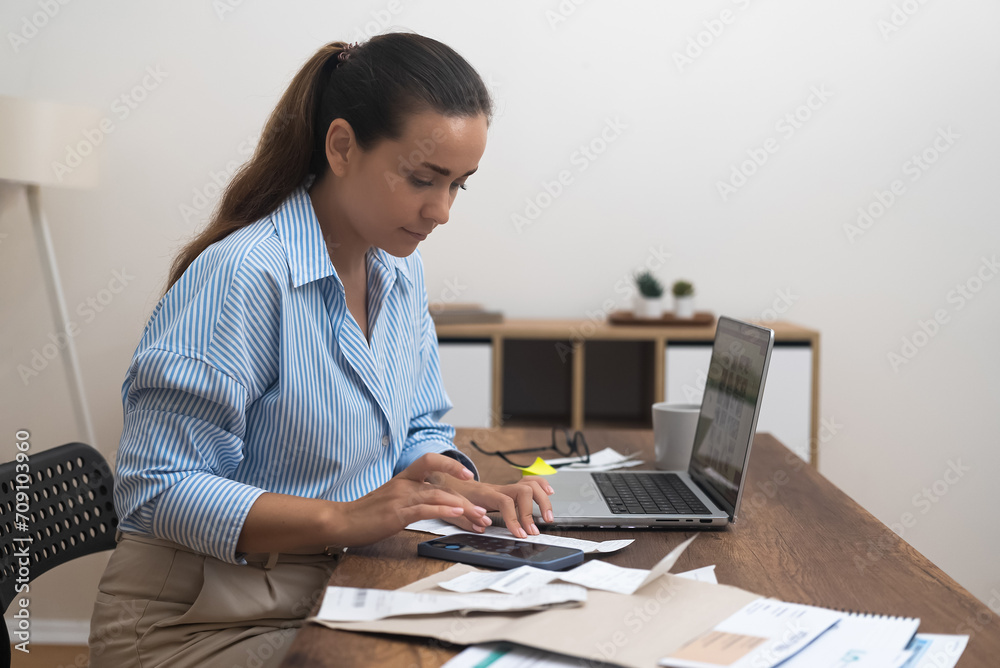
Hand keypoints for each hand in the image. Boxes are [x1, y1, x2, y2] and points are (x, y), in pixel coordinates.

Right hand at [333, 453, 479, 545]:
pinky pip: (425, 509)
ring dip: (462, 508)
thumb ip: (409, 497)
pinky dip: (443, 510)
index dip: (450, 464)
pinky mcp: (397, 514)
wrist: (341, 520)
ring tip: (478, 517)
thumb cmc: (365, 513)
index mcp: (403, 478)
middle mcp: (404, 484)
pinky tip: (457, 514)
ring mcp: (400, 498)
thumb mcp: (390, 499)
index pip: (429, 461)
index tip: (468, 474)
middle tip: (483, 511)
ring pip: (438, 497)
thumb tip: (430, 502)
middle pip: (442, 485)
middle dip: (466, 499)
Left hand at [425, 472, 554, 538]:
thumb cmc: (453, 495)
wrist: (450, 478)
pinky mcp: (510, 488)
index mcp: (485, 493)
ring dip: (543, 500)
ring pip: (531, 484)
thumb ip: (466, 517)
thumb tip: (482, 527)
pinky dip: (543, 485)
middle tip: (534, 531)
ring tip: (547, 518)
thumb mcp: (454, 508)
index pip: (504, 502)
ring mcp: (505, 486)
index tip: (520, 535)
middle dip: (532, 511)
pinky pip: (530, 481)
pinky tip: (549, 493)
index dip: (514, 518)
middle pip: (524, 491)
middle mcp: (498, 487)